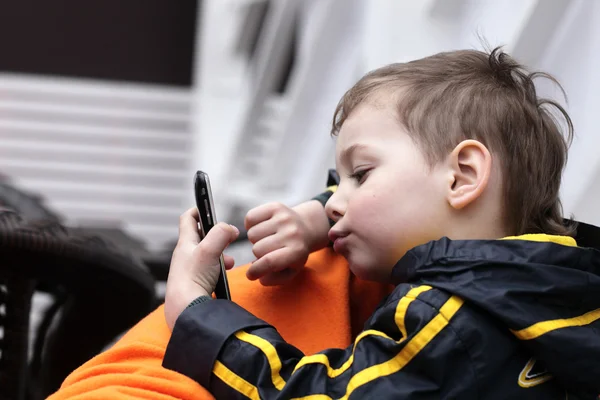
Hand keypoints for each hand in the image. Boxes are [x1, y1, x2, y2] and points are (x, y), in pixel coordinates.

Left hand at [164, 207, 238, 329]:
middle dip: (217, 235)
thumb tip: (230, 228)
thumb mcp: (209, 250)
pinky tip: (225, 275)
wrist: (186, 309)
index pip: (188, 219)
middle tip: (228, 237)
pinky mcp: (196, 282)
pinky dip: (219, 268)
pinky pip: (209, 270)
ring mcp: (190, 269)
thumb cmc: (193, 279)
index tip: (210, 206)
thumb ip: (221, 234)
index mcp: (185, 243)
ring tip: (229, 260)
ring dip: (221, 253)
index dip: (199, 209)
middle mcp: (185, 255)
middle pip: (201, 236)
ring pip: (208, 254)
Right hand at [244, 200, 329, 285]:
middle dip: (258, 254)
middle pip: (257, 249)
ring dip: (255, 240)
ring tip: (266, 239)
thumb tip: (259, 276)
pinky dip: (250, 225)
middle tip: (266, 252)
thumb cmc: (294, 253)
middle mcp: (292, 233)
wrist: (306, 228)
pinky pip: (250, 217)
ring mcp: (284, 217)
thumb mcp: (290, 271)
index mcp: (297, 251)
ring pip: (251, 234)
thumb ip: (274, 279)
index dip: (255, 271)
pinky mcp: (275, 206)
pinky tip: (261, 228)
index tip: (250, 275)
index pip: (269, 262)